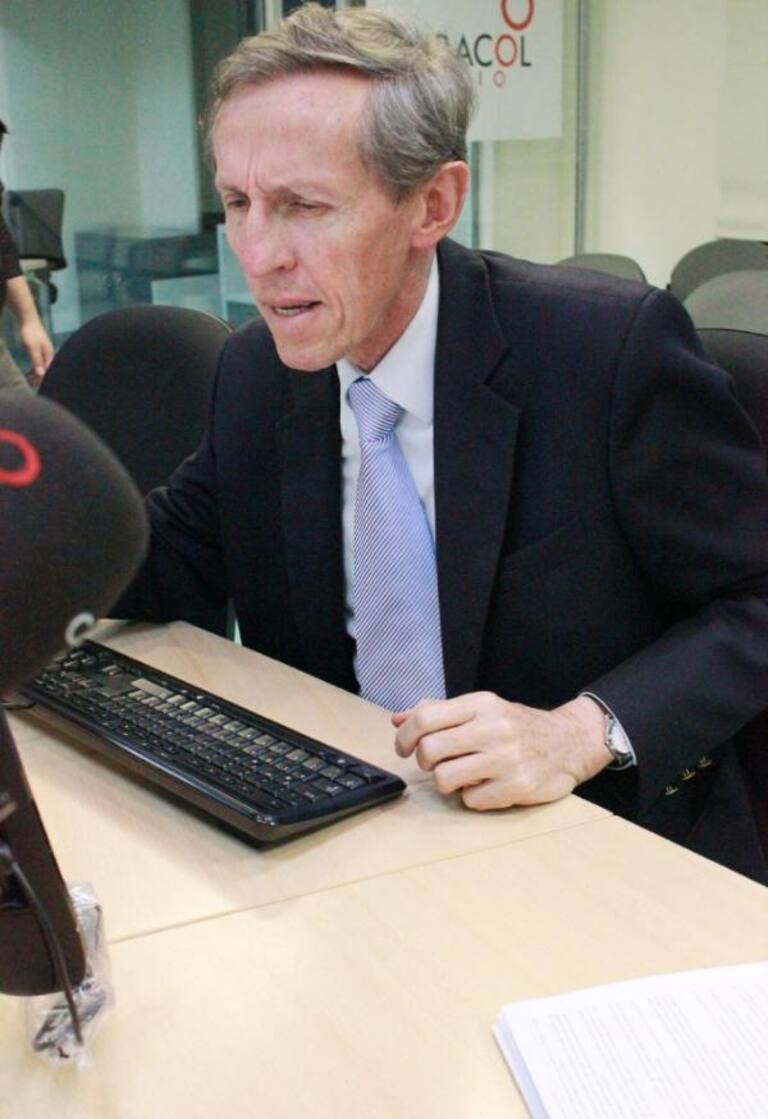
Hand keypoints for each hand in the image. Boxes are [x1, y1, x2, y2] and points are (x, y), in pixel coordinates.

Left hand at [19, 318, 53, 381]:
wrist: (28, 320)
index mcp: (49, 355)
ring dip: (36, 374)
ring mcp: (45, 352)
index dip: (41, 379)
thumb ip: (36, 360)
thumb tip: (41, 374)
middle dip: (39, 378)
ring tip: (28, 380)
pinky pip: (39, 363)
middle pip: (46, 370)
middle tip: (30, 384)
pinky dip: (35, 368)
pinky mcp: (40, 350)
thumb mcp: (32, 348)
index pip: (48, 371)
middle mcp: (49, 355)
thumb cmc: (30, 332)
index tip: (33, 384)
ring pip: (42, 367)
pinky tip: (29, 372)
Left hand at [392, 691, 612, 809]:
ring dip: (445, 782)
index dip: (405, 736)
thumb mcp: (482, 709)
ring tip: (460, 775)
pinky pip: (471, 800)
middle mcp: (493, 728)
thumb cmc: (517, 726)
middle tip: (433, 763)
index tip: (405, 747)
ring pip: (444, 779)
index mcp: (481, 704)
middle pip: (430, 750)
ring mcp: (506, 759)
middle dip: (424, 761)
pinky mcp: (517, 787)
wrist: (569, 742)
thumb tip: (398, 719)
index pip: (425, 718)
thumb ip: (439, 712)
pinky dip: (472, 796)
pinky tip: (486, 785)